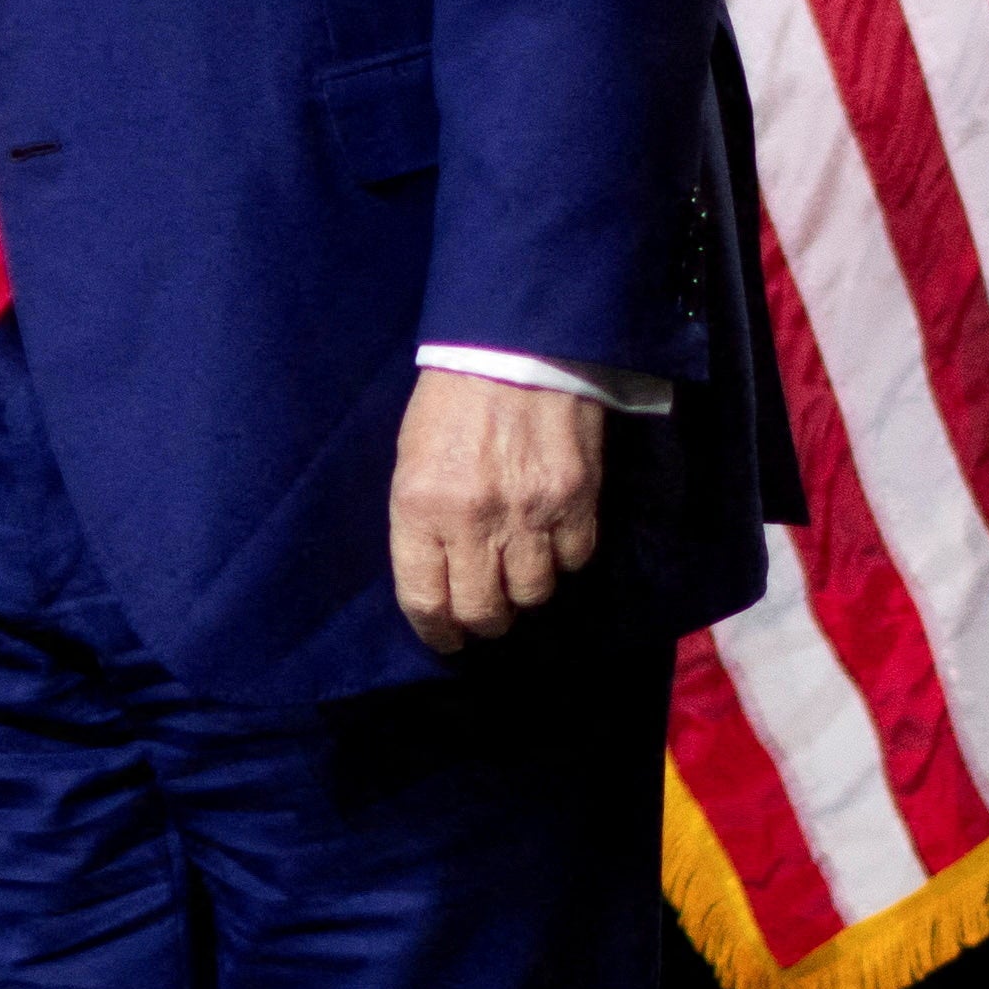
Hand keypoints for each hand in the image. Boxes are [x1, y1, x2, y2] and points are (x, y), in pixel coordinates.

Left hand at [389, 369, 604, 653]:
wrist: (515, 349)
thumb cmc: (449, 403)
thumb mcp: (410, 460)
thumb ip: (421, 522)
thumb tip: (437, 577)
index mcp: (420, 508)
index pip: (425, 600)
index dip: (436, 632)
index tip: (444, 640)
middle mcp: (475, 520)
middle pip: (484, 611)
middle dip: (482, 622)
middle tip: (484, 615)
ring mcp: (531, 514)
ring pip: (533, 594)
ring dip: (524, 593)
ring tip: (517, 575)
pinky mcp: (578, 503)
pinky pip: (574, 561)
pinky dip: (562, 561)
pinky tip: (550, 542)